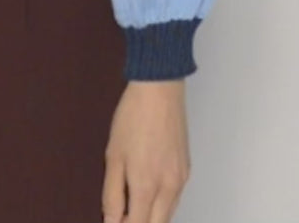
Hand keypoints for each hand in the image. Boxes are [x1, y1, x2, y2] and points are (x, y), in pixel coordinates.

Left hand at [102, 78, 189, 222]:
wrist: (159, 88)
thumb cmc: (132, 117)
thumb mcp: (113, 156)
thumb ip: (112, 194)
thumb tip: (111, 220)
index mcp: (147, 186)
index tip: (113, 220)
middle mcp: (169, 188)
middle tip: (122, 213)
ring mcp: (181, 179)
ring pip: (167, 215)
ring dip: (150, 216)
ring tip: (131, 203)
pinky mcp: (187, 169)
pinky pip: (175, 199)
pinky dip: (161, 204)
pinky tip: (148, 191)